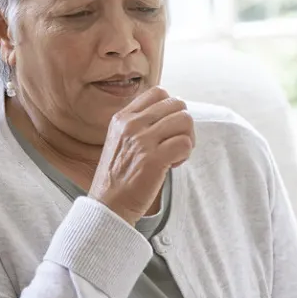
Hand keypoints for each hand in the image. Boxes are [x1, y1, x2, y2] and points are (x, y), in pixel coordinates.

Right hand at [89, 87, 194, 224]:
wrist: (109, 205)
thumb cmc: (120, 175)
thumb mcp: (121, 140)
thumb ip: (140, 124)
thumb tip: (172, 112)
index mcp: (123, 117)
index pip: (159, 92)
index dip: (171, 109)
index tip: (166, 129)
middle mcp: (131, 124)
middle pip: (177, 104)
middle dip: (183, 124)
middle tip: (175, 144)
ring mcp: (142, 141)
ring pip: (185, 121)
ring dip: (187, 139)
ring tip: (175, 155)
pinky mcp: (154, 159)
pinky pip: (186, 144)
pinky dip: (185, 155)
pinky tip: (173, 165)